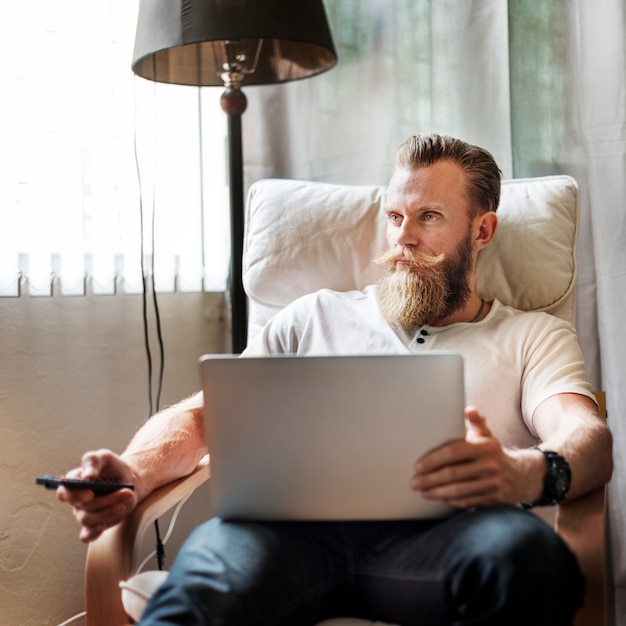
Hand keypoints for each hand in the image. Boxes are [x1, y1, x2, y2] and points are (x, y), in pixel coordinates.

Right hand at [57, 449, 137, 542]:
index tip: (91, 493)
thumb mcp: (104, 457)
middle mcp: (77, 500)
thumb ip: (92, 462)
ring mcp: (85, 514)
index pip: (65, 491)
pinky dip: (93, 533)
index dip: (76, 494)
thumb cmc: (113, 468)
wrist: (129, 481)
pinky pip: (88, 535)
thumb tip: (87, 476)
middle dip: (104, 501)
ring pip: (88, 519)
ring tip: (128, 497)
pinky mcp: (95, 525)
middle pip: (81, 506)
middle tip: (125, 492)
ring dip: (110, 510)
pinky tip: (104, 526)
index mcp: (74, 483)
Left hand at [410, 406, 529, 507]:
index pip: (454, 453)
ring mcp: (492, 484)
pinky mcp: (493, 499)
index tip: (418, 466)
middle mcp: (490, 466)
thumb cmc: (493, 452)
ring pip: (459, 491)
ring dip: (437, 492)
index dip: (434, 460)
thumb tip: (469, 410)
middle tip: (414, 482)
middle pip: (453, 474)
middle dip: (430, 479)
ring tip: (422, 491)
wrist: (521, 475)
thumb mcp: (486, 435)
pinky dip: (451, 501)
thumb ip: (476, 422)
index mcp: (485, 447)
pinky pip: (468, 502)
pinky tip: (440, 498)